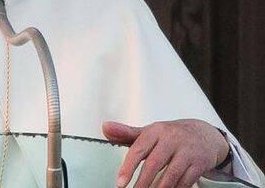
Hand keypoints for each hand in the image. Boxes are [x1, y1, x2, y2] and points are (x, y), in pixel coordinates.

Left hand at [102, 119, 229, 187]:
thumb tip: (105, 127)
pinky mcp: (199, 163)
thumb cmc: (171, 135)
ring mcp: (186, 152)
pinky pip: (186, 181)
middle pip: (154, 164)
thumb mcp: (149, 132)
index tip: (120, 182)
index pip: (138, 149)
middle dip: (142, 182)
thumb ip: (126, 133)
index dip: (128, 167)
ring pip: (170, 175)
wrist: (205, 134)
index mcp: (155, 131)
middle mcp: (171, 139)